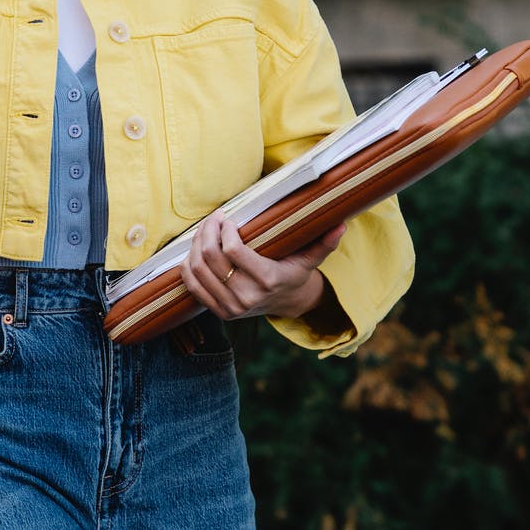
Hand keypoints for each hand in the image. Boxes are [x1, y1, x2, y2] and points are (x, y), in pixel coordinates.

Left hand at [178, 217, 343, 321]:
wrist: (286, 304)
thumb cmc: (294, 273)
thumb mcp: (310, 259)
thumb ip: (324, 243)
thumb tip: (341, 224)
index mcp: (268, 281)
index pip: (233, 252)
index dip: (224, 230)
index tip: (227, 217)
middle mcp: (247, 298)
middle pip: (211, 258)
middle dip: (206, 231)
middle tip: (213, 218)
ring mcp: (231, 308)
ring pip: (198, 269)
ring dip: (195, 244)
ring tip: (204, 230)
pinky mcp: (218, 312)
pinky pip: (192, 286)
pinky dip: (187, 265)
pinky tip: (195, 250)